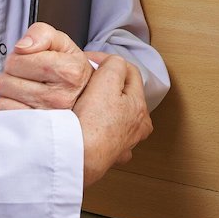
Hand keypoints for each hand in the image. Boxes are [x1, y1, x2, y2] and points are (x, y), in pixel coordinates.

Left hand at [0, 22, 92, 110]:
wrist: (84, 98)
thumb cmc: (71, 70)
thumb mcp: (62, 44)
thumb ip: (42, 33)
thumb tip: (22, 46)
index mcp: (69, 72)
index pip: (17, 58)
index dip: (19, 56)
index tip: (31, 60)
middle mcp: (60, 98)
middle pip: (6, 79)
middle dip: (13, 74)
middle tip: (29, 76)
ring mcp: (46, 118)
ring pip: (2, 97)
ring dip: (10, 92)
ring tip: (26, 90)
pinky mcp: (33, 132)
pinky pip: (3, 114)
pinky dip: (9, 107)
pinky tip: (23, 104)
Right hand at [73, 53, 152, 185]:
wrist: (78, 156)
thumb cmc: (93, 122)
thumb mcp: (106, 80)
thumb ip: (115, 64)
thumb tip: (114, 63)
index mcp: (140, 107)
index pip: (130, 72)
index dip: (108, 61)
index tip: (90, 61)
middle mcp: (138, 127)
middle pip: (124, 94)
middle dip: (107, 83)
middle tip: (87, 80)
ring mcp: (125, 143)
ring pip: (116, 115)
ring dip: (103, 106)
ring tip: (85, 101)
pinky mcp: (109, 155)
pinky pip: (105, 134)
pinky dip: (97, 127)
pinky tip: (87, 124)